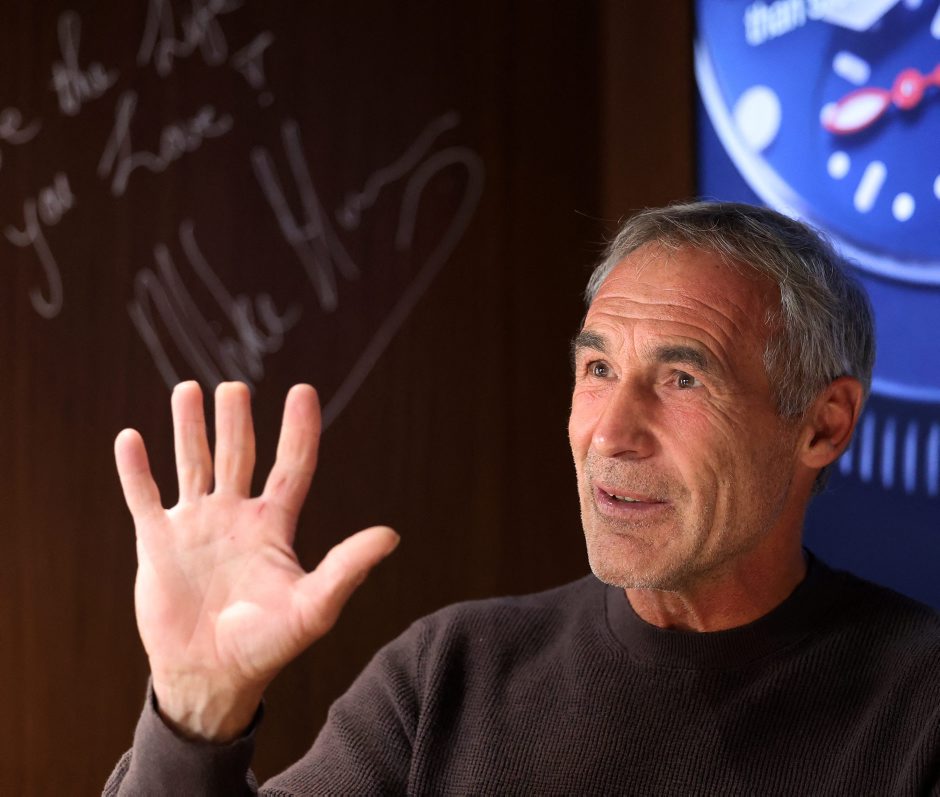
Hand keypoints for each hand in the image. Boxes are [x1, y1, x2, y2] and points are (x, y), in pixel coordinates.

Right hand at [114, 381, 398, 741]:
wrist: (210, 678)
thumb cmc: (267, 646)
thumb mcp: (313, 607)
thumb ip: (346, 568)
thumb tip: (392, 535)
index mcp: (274, 526)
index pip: (291, 466)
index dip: (299, 430)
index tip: (302, 391)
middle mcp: (236, 517)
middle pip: (238, 455)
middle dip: (235, 421)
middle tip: (233, 387)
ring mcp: (196, 526)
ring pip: (192, 464)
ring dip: (189, 429)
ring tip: (188, 390)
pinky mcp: (158, 543)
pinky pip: (144, 497)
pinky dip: (135, 469)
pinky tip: (130, 438)